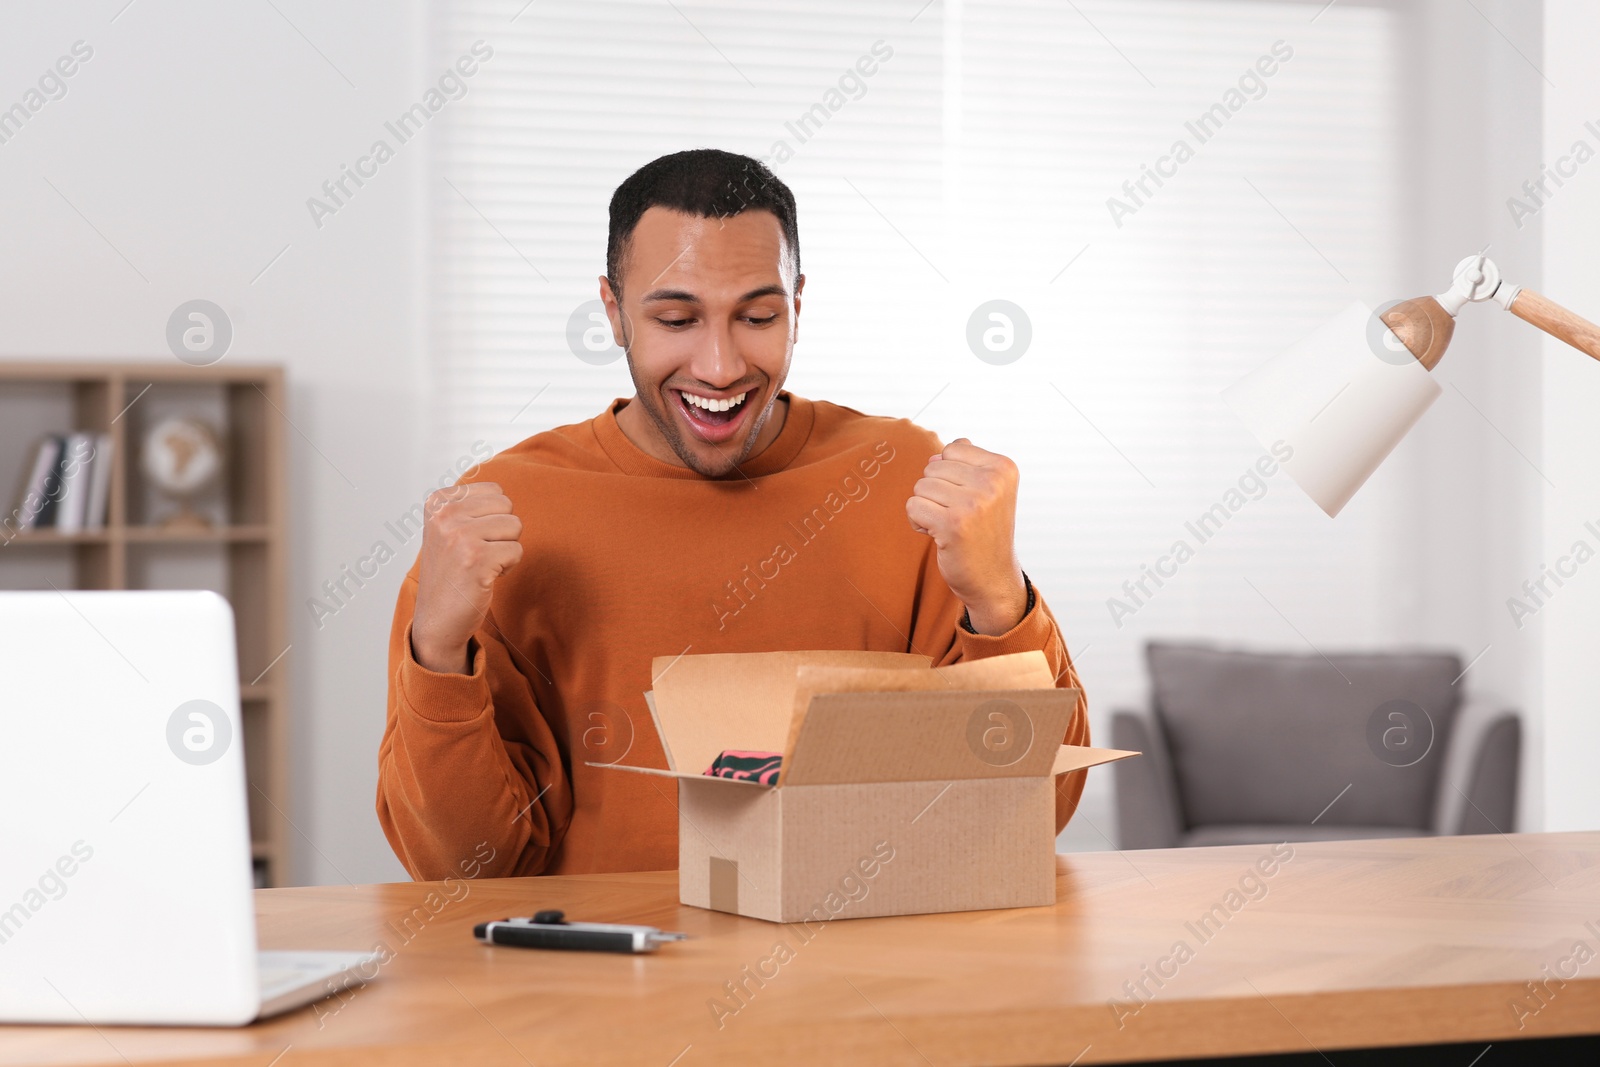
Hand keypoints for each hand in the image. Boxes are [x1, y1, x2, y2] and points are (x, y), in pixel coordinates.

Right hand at [411, 482, 523, 673]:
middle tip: (477, 555)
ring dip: (505, 550)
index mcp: (438, 502)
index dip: (492, 519)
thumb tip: (502, 491)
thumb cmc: (450, 574)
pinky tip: (483, 578)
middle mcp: (445, 515)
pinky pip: (516, 551)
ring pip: (515, 527)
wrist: (437, 620)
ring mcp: (459, 536)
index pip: (495, 492)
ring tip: (480, 566)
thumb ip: (470, 505)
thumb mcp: (448, 529)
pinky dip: (506, 567)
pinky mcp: (476, 559)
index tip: (468, 540)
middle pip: (507, 507)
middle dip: (502, 533)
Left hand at [905, 439, 1027, 635]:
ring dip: (927, 508)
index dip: (949, 475)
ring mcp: (974, 503)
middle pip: (932, 467)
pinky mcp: (953, 525)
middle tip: (958, 517)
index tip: (967, 498)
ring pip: (920, 487)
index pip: (952, 450)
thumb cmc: (985, 531)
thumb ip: (967, 464)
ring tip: (949, 526)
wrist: (994, 578)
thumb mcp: (988, 491)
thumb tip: (939, 453)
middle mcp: (992, 483)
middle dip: (936, 492)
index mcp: (1004, 468)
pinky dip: (918, 522)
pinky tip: (938, 535)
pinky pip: (913, 507)